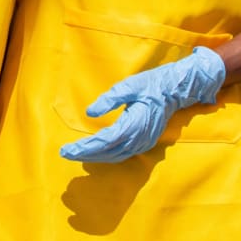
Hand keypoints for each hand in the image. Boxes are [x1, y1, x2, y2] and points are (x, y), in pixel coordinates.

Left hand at [59, 46, 225, 163]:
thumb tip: (90, 113)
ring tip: (77, 154)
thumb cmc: (152, 84)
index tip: (67, 149)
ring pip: (115, 156)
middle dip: (85, 154)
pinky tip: (97, 152)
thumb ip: (110, 99)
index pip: (105, 140)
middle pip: (108, 152)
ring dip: (96, 157)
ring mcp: (143, 143)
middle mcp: (139, 138)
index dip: (85, 147)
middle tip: (65, 153)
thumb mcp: (130, 85)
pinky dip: (108, 155)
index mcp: (135, 123)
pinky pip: (123, 154)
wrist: (175, 90)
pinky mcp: (145, 143)